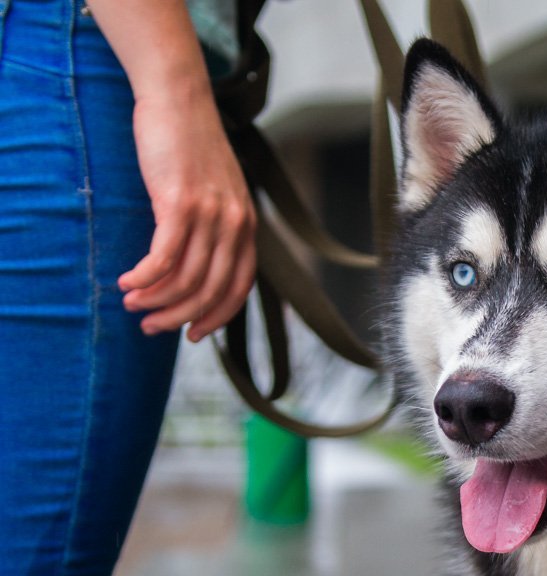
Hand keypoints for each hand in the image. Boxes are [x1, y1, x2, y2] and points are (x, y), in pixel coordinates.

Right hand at [118, 82, 255, 341]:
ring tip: (132, 305)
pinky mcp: (180, 202)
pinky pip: (164, 256)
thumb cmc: (191, 146)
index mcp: (247, 225)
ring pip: (186, 278)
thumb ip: (215, 227)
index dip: (215, 316)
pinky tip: (127, 283)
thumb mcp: (216, 192)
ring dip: (156, 300)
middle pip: (210, 290)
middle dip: (179, 317)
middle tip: (150, 326)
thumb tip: (197, 266)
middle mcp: (235, 224)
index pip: (238, 288)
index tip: (192, 334)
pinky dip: (145, 277)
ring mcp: (210, 214)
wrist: (180, 98)